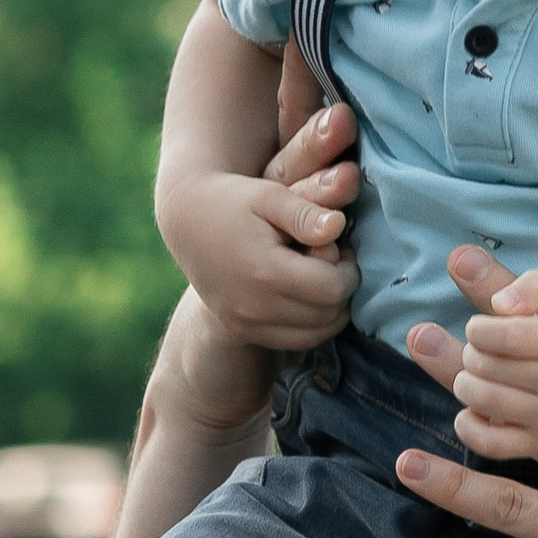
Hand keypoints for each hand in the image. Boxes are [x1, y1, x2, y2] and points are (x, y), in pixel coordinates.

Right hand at [163, 84, 360, 351]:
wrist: (189, 220)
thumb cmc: (236, 200)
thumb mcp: (269, 194)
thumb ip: (304, 210)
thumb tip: (337, 226)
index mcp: (264, 270)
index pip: (333, 287)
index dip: (348, 268)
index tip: (338, 248)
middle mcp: (254, 305)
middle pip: (328, 314)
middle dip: (341, 288)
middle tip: (332, 261)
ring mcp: (246, 323)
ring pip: (317, 334)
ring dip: (331, 309)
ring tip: (321, 277)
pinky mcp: (243, 332)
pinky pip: (296, 343)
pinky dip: (313, 324)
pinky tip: (308, 296)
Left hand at [443, 214, 537, 462]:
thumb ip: (536, 286)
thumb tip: (498, 303)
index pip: (503, 335)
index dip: (477, 329)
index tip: (480, 328)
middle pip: (487, 367)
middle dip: (472, 354)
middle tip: (482, 352)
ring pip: (483, 401)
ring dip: (466, 384)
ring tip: (478, 376)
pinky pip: (490, 444)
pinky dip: (468, 428)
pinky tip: (472, 411)